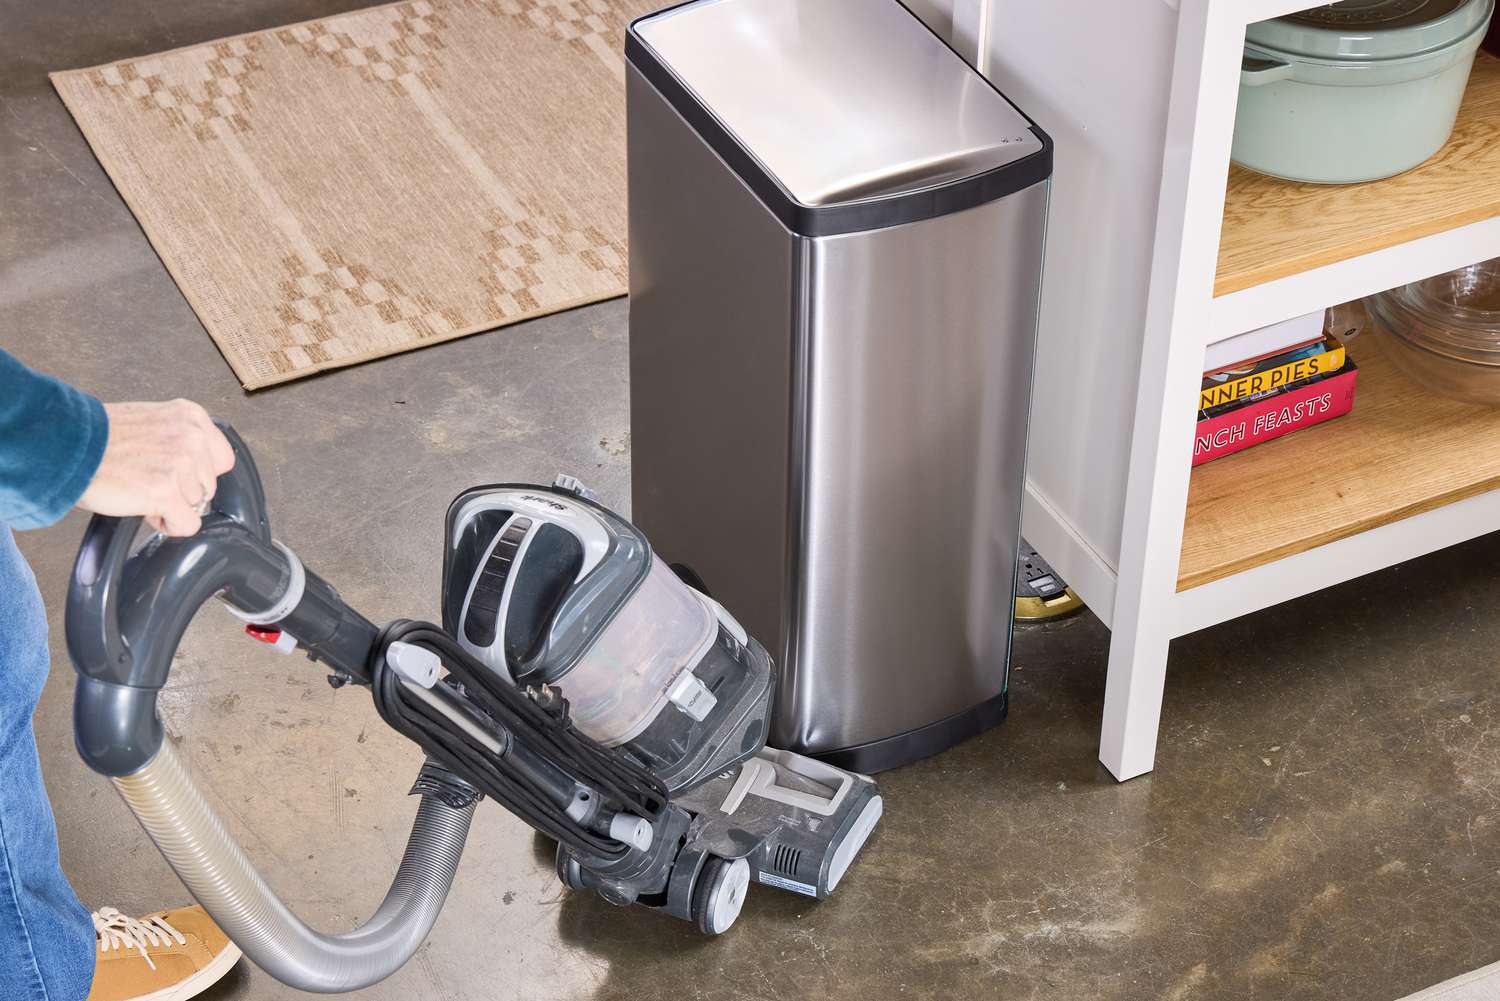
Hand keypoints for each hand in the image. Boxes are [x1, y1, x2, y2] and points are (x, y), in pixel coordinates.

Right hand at [77, 400, 235, 536]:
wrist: (65, 447)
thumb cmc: (99, 438)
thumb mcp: (153, 421)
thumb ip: (181, 438)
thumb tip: (200, 468)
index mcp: (190, 416)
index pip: (222, 460)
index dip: (198, 474)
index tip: (174, 474)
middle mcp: (191, 437)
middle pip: (209, 486)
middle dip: (181, 491)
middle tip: (147, 481)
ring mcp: (180, 464)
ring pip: (197, 506)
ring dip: (170, 506)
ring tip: (139, 490)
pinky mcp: (165, 492)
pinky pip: (187, 525)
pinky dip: (166, 524)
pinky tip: (143, 508)